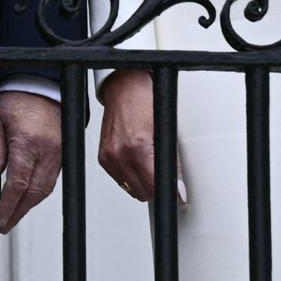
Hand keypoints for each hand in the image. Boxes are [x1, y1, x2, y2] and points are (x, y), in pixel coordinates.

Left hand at [0, 89, 63, 232]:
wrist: (42, 86)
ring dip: (29, 206)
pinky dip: (39, 193)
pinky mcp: (63, 154)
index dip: (8, 206)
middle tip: (5, 225)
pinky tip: (27, 199)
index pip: (18, 184)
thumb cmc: (17, 99)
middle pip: (34, 193)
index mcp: (28, 143)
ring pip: (45, 190)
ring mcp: (58, 154)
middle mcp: (47, 151)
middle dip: (19, 213)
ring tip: (14, 216)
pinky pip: (52, 180)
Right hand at [95, 68, 181, 205]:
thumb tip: (178, 189)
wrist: (124, 87)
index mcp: (137, 148)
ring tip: (148, 164)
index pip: (154, 188)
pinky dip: (130, 176)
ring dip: (142, 183)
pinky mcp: (103, 157)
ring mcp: (108, 156)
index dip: (168, 190)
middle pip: (142, 193)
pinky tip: (136, 161)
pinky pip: (120, 180)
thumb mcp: (165, 130)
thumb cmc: (144, 101)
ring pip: (130, 189)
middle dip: (155, 187)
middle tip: (162, 173)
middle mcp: (119, 154)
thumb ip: (171, 163)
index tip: (175, 190)